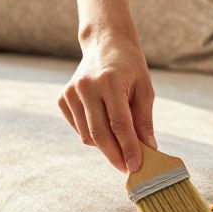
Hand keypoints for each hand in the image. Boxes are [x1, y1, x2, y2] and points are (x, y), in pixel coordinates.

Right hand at [58, 36, 156, 172]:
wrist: (105, 43)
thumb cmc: (130, 67)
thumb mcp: (145, 89)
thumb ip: (144, 120)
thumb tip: (149, 149)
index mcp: (110, 82)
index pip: (120, 124)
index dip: (128, 148)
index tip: (136, 166)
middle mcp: (87, 87)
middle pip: (100, 134)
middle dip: (114, 155)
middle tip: (126, 168)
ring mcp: (71, 92)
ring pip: (86, 135)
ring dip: (104, 146)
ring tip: (119, 145)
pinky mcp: (63, 97)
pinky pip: (78, 128)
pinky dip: (91, 135)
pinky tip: (103, 126)